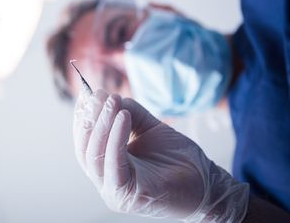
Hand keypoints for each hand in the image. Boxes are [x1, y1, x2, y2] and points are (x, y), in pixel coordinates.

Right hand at [74, 90, 248, 221]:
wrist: (206, 182)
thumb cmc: (178, 159)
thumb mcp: (149, 128)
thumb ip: (129, 112)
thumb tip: (108, 97)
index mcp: (107, 165)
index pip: (84, 141)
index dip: (83, 117)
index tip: (87, 93)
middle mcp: (105, 180)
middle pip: (84, 148)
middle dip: (90, 118)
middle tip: (100, 95)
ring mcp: (113, 191)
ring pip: (94, 155)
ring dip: (102, 124)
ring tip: (113, 101)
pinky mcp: (126, 196)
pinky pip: (113, 163)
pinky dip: (115, 137)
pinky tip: (122, 116)